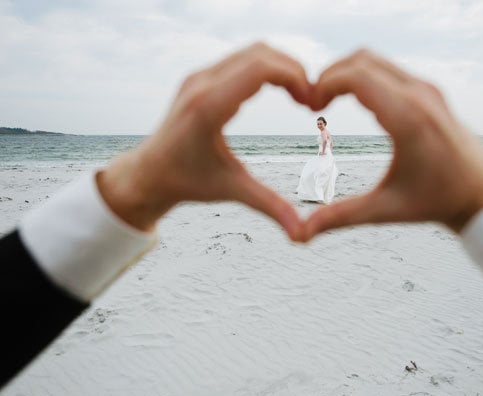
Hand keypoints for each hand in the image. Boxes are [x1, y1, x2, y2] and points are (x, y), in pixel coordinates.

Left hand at [97, 43, 310, 240]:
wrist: (149, 173)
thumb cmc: (188, 182)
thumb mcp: (233, 191)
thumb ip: (270, 207)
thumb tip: (302, 235)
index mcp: (209, 107)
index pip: (260, 68)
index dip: (294, 77)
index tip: (311, 103)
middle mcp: (202, 83)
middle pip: (261, 53)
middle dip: (294, 71)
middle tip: (311, 100)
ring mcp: (199, 76)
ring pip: (252, 51)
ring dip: (281, 67)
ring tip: (299, 96)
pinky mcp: (199, 77)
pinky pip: (240, 59)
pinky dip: (266, 68)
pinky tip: (278, 91)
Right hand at [304, 49, 482, 239]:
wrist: (481, 192)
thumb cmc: (436, 201)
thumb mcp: (384, 210)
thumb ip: (340, 217)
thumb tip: (301, 234)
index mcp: (408, 119)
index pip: (356, 76)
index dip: (325, 84)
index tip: (310, 107)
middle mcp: (419, 95)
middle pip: (361, 60)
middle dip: (330, 75)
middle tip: (313, 103)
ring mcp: (426, 89)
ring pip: (374, 60)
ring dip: (346, 72)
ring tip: (328, 100)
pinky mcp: (429, 90)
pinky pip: (388, 69)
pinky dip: (363, 75)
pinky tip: (353, 100)